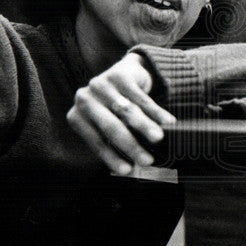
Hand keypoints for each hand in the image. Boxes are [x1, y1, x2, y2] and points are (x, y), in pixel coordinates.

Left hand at [66, 53, 177, 175]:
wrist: (125, 75)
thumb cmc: (114, 110)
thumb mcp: (109, 126)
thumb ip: (116, 144)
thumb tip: (134, 170)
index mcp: (77, 116)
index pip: (96, 141)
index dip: (112, 157)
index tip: (128, 171)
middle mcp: (84, 99)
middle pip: (110, 127)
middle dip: (130, 145)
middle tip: (147, 160)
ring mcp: (100, 84)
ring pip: (127, 111)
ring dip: (145, 126)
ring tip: (159, 139)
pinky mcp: (119, 74)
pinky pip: (141, 97)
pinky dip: (156, 111)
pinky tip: (168, 122)